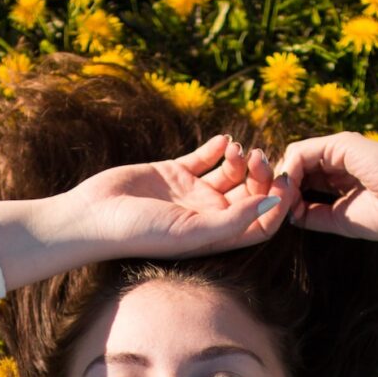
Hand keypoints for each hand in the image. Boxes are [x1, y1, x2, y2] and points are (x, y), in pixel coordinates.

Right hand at [67, 134, 294, 258]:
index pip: (260, 223)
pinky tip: (222, 140)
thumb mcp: (192, 231)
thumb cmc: (141, 233)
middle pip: (250, 194)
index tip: (283, 181)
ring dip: (240, 159)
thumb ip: (234, 219)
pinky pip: (204, 157)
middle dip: (261, 175)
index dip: (277, 204)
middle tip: (259, 157)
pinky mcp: (173, 172)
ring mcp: (191, 193)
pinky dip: (217, 147)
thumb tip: (274, 205)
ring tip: (236, 148)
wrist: (94, 216)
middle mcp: (208, 215)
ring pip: (231, 173)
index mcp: (216, 236)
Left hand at [268, 131, 377, 240]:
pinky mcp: (339, 143)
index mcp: (340, 174)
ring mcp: (338, 148)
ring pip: (293, 158)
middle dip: (278, 187)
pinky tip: (287, 192)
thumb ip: (314, 214)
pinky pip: (300, 152)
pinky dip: (288, 172)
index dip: (287, 195)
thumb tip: (287, 214)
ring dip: (280, 181)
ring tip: (276, 203)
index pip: (302, 178)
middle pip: (294, 166)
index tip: (277, 215)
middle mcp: (337, 157)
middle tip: (268, 208)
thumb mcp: (341, 218)